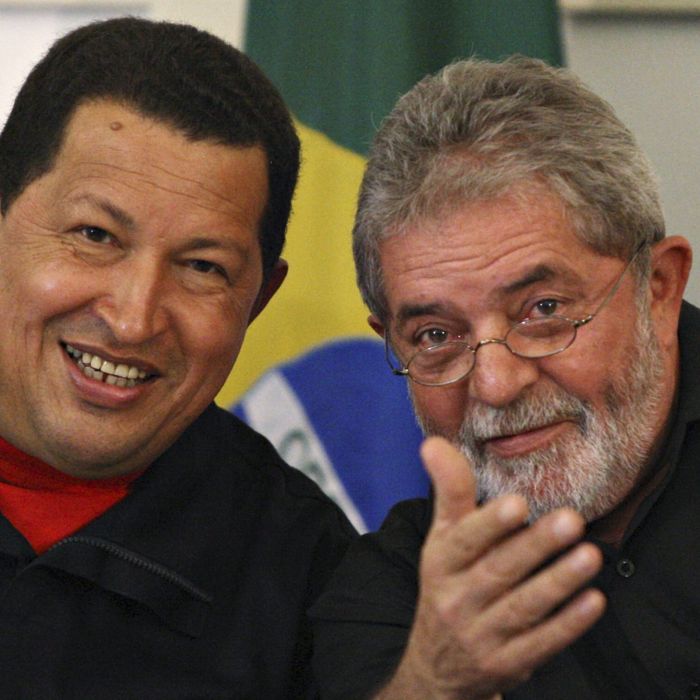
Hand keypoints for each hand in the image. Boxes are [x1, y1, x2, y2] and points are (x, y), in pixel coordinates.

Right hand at [377, 437, 604, 699]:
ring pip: (524, 607)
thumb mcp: (441, 539)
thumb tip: (434, 442)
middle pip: (499, 570)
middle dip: (536, 546)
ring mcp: (482, 635)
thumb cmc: (447, 584)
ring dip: (559, 581)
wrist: (437, 665)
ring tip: (590, 555)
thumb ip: (448, 491)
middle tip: (572, 519)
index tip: (518, 503)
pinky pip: (541, 643)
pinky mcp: (508, 664)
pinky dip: (567, 623)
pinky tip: (593, 601)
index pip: (463, 540)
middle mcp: (457, 599)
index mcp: (440, 562)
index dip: (489, 524)